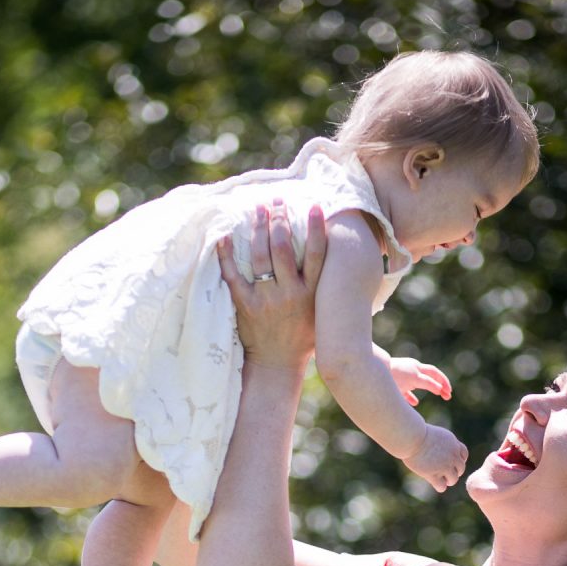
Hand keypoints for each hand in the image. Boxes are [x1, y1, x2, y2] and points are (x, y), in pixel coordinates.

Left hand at [216, 200, 326, 371]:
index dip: (317, 228)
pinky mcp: (245, 306)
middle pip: (283, 249)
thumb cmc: (304, 336)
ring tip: (257, 209)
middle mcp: (290, 294)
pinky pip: (233, 276)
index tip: (315, 206)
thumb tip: (341, 260)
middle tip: (277, 202)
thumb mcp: (324, 312)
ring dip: (258, 229)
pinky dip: (226, 255)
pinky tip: (225, 236)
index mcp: (312, 294)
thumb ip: (327, 288)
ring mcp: (266, 300)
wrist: (278, 364)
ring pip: (260, 257)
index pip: (317, 255)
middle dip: (280, 220)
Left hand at [389, 358, 451, 405]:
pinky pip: (406, 388)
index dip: (441, 385)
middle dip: (441, 383)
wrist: (371, 372)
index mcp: (416, 370)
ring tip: (440, 394)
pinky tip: (414, 403)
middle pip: (431, 375)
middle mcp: (412, 370)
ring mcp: (404, 375)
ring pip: (421, 380)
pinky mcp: (396, 382)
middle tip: (448, 394)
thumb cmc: (391, 376)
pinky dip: (412, 395)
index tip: (447, 394)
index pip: (433, 376)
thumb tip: (439, 389)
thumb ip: (426, 384)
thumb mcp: (410, 381)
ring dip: (431, 386)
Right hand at [402, 424, 468, 491]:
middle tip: (445, 473)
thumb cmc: (417, 434)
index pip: (464, 455)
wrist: (411, 438)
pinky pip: (442, 486)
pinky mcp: (433, 475)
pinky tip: (434, 482)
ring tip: (442, 480)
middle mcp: (452, 456)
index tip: (450, 461)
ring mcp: (444, 466)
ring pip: (453, 479)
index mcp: (453, 444)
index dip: (458, 459)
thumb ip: (443, 444)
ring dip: (448, 480)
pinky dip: (440, 486)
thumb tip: (443, 454)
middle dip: (454, 471)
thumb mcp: (436, 435)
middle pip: (460, 468)